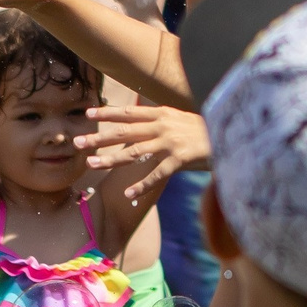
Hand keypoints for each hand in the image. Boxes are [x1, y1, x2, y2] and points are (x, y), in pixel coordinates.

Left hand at [78, 103, 211, 202]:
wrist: (229, 136)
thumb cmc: (202, 130)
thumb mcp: (179, 118)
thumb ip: (159, 120)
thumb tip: (139, 120)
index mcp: (162, 114)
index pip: (129, 113)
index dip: (108, 113)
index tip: (88, 113)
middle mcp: (163, 126)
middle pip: (124, 132)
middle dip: (99, 137)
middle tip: (77, 142)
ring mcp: (170, 143)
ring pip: (134, 152)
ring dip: (110, 159)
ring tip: (91, 164)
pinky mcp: (180, 159)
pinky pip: (156, 174)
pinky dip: (141, 185)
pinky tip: (128, 193)